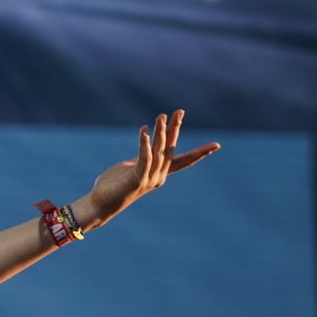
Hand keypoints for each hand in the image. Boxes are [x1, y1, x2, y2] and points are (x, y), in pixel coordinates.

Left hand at [84, 110, 220, 227]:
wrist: (99, 205)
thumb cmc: (113, 185)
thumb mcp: (131, 167)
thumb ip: (143, 157)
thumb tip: (147, 144)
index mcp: (159, 174)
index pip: (183, 161)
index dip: (199, 153)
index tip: (216, 146)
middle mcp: (157, 177)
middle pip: (171, 150)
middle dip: (175, 130)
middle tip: (180, 111)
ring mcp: (148, 179)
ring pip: (158, 152)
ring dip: (160, 133)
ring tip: (161, 116)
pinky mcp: (136, 180)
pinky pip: (144, 159)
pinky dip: (145, 145)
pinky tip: (144, 132)